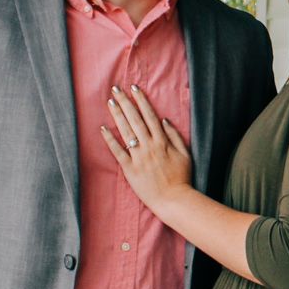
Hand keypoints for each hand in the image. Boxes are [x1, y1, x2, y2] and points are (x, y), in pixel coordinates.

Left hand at [101, 83, 193, 208]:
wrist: (173, 199)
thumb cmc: (181, 178)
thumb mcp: (185, 154)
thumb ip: (175, 136)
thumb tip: (163, 120)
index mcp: (162, 141)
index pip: (149, 115)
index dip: (141, 100)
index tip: (134, 88)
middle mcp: (149, 146)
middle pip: (135, 119)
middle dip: (125, 102)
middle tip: (116, 89)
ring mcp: (138, 157)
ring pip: (126, 131)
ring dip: (117, 115)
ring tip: (110, 102)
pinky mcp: (130, 169)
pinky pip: (117, 152)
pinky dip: (109, 140)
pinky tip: (102, 128)